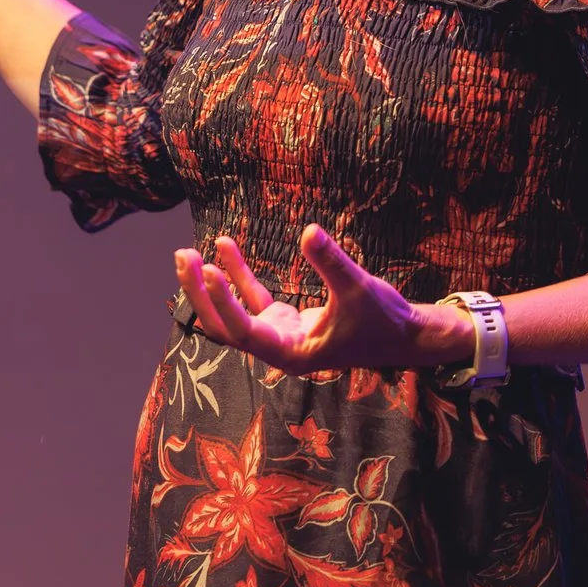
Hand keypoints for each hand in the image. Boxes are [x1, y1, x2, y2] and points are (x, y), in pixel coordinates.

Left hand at [174, 225, 467, 375]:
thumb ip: (332, 262)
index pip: (246, 331)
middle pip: (225, 328)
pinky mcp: (286, 322)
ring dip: (211, 286)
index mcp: (291, 354)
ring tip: (187, 252)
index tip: (210, 272)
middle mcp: (279, 350)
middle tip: (182, 257)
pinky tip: (224, 245)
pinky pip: (253, 298)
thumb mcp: (359, 288)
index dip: (225, 303)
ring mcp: (280, 336)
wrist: (405, 336)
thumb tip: (309, 231)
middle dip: (201, 295)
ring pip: (233, 315)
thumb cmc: (384, 320)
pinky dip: (239, 275)